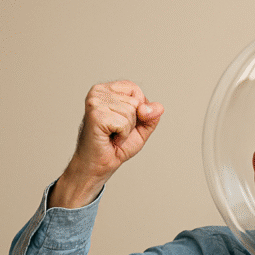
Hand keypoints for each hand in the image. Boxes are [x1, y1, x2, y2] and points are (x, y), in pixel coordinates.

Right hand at [49, 80, 163, 208]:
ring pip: (131, 112)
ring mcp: (95, 102)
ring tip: (112, 135)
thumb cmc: (115, 146)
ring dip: (126, 130)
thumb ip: (151, 116)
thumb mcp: (140, 128)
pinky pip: (124, 123)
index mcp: (106, 90)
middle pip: (135, 101)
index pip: (135, 89)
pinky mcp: (95, 115)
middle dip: (132, 122)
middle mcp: (98, 92)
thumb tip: (159, 107)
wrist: (99, 165)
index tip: (122, 122)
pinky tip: (110, 138)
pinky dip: (122, 136)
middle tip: (116, 131)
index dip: (138, 109)